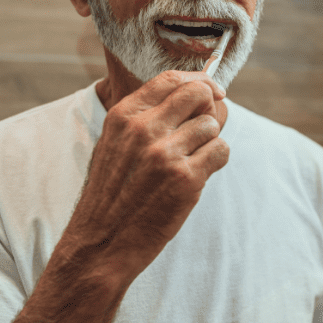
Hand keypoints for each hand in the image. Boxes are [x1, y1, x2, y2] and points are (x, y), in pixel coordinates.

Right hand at [61, 69, 229, 279]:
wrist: (101, 243)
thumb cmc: (112, 193)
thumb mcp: (115, 143)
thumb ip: (146, 116)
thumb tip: (194, 92)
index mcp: (123, 116)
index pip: (170, 79)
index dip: (199, 81)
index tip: (212, 91)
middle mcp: (144, 129)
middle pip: (198, 94)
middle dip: (210, 106)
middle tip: (205, 126)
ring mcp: (166, 153)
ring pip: (212, 125)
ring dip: (209, 141)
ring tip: (190, 161)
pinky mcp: (186, 178)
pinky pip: (221, 151)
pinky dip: (216, 160)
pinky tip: (198, 174)